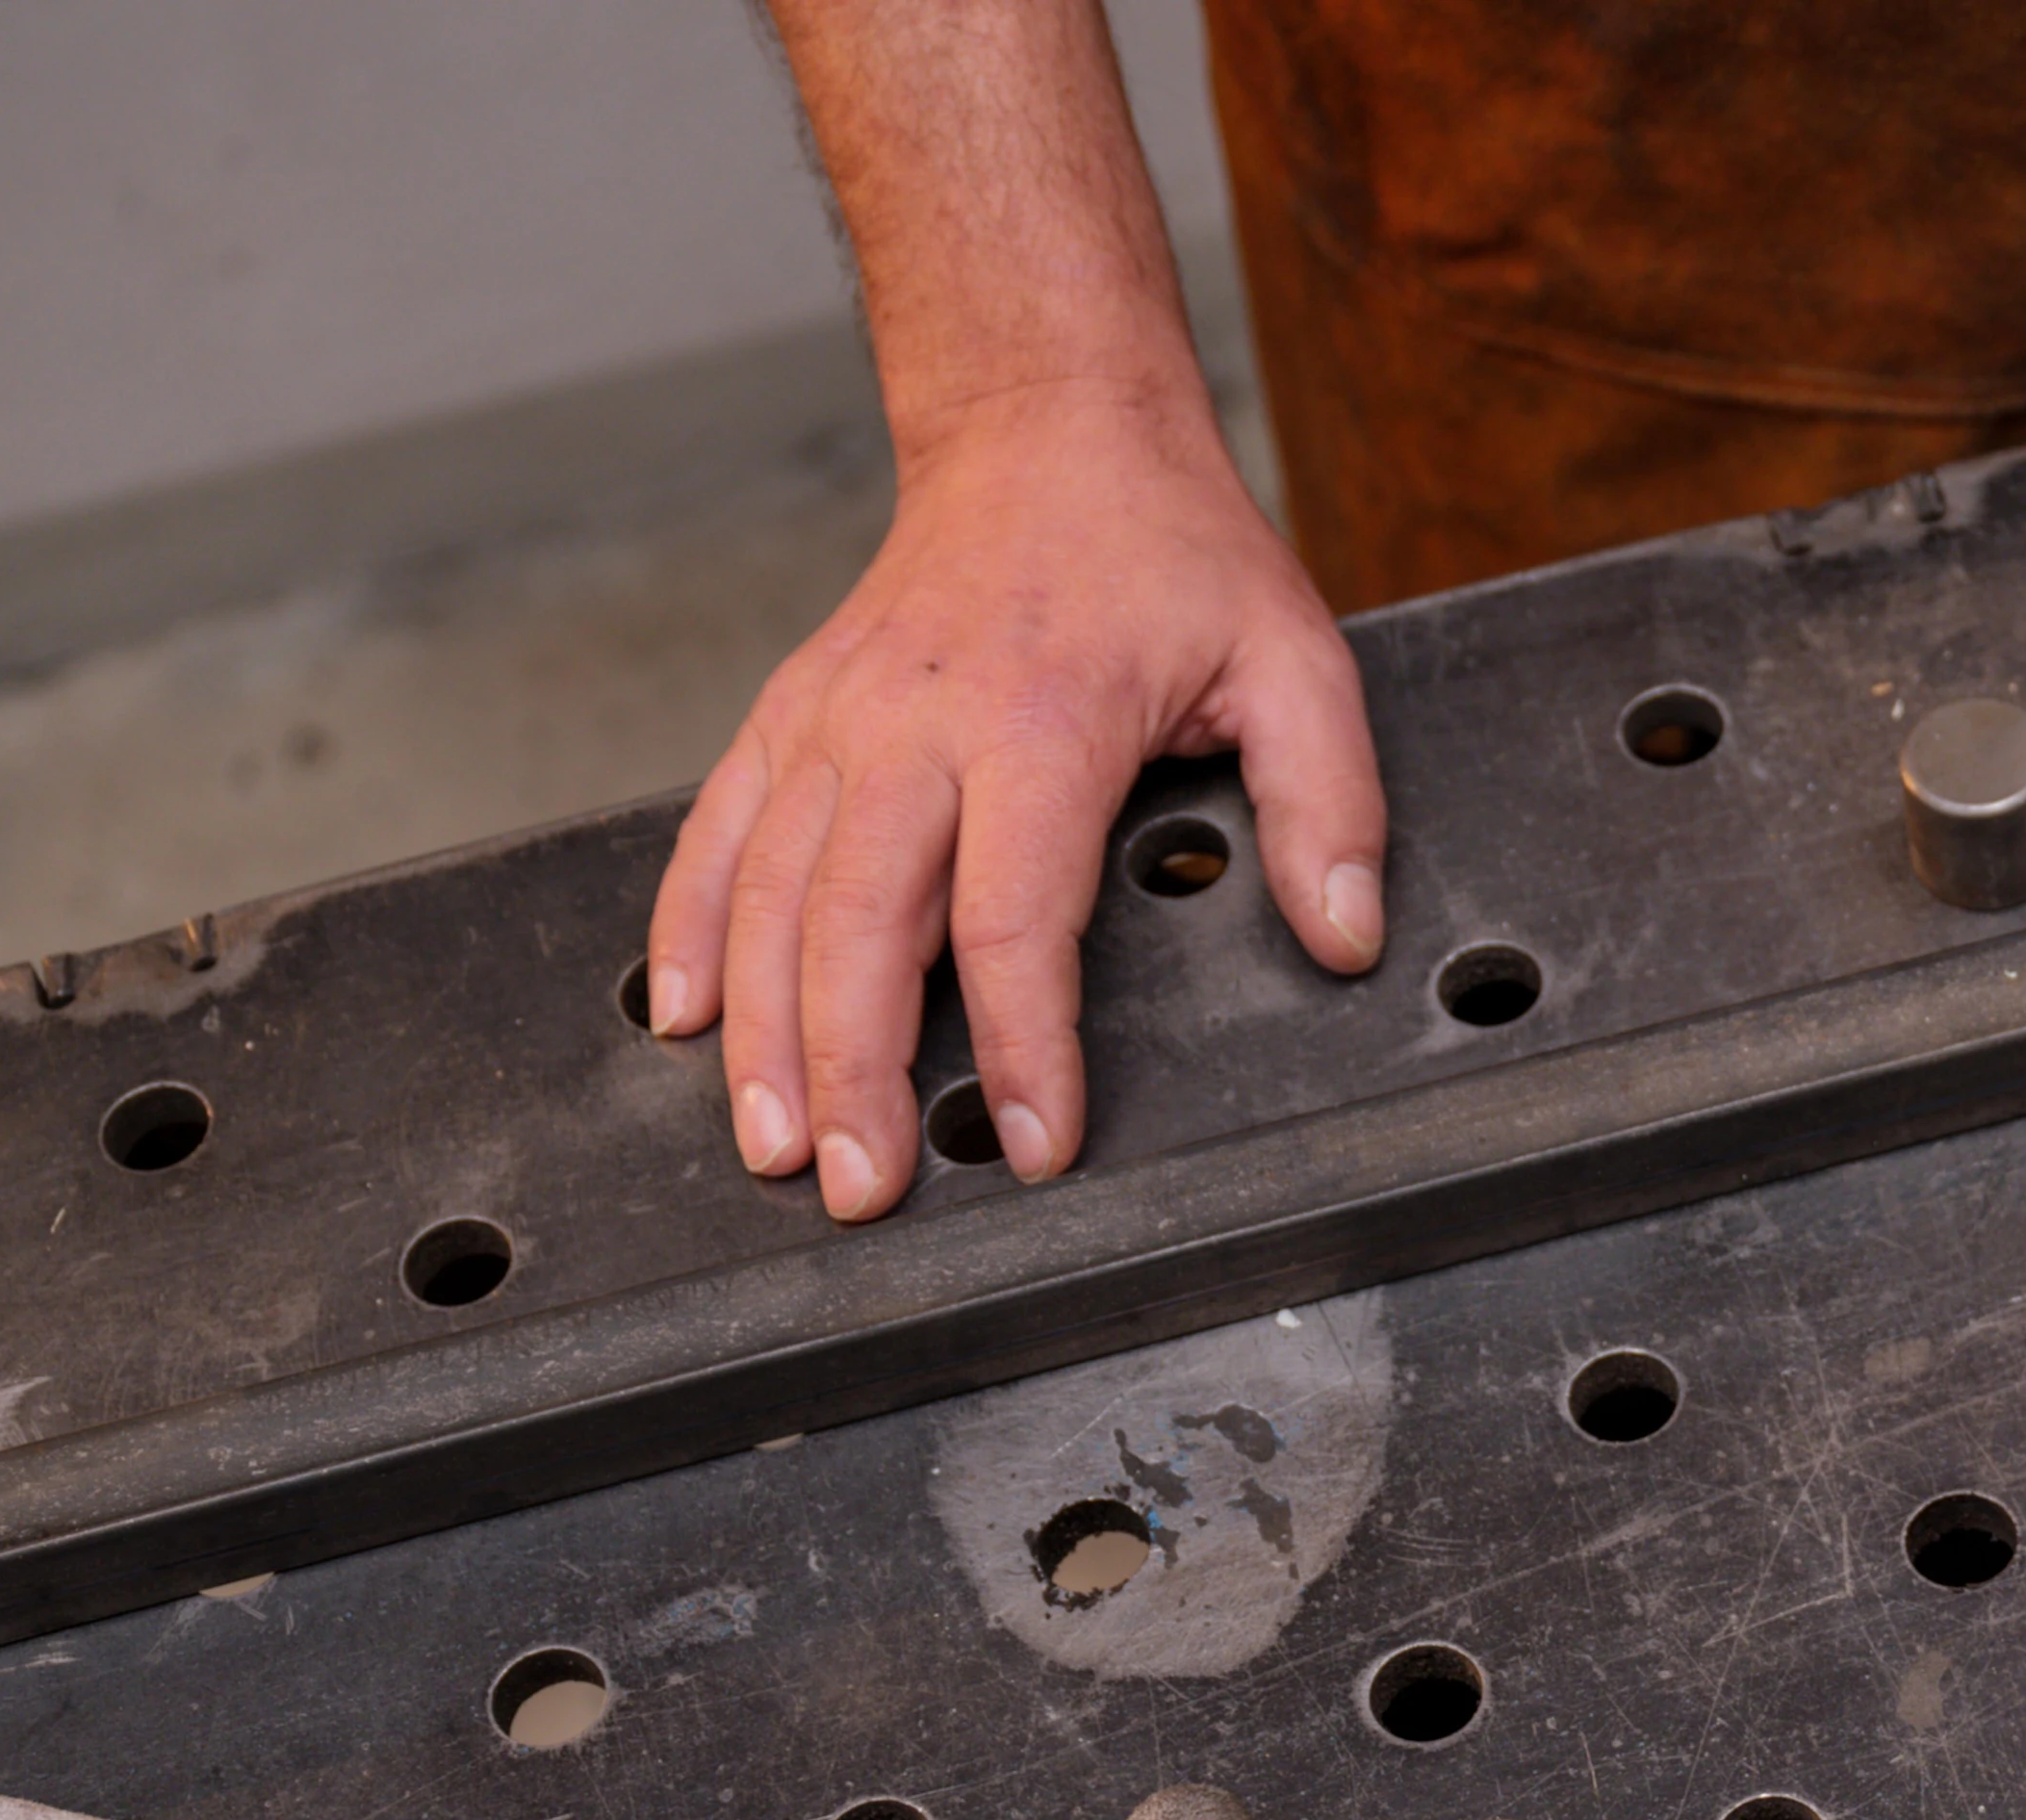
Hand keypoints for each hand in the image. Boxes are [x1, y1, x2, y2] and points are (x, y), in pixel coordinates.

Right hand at [642, 381, 1385, 1217]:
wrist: (1046, 424)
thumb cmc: (1168, 550)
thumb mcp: (1295, 660)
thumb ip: (1328, 805)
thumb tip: (1343, 935)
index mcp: (1041, 723)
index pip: (1013, 919)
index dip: (1024, 1048)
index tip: (1040, 1144)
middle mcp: (914, 724)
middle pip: (857, 926)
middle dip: (853, 1073)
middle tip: (861, 1187)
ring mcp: (836, 718)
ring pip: (768, 895)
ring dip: (763, 1032)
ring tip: (772, 1145)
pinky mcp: (790, 714)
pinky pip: (718, 833)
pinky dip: (690, 931)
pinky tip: (683, 1019)